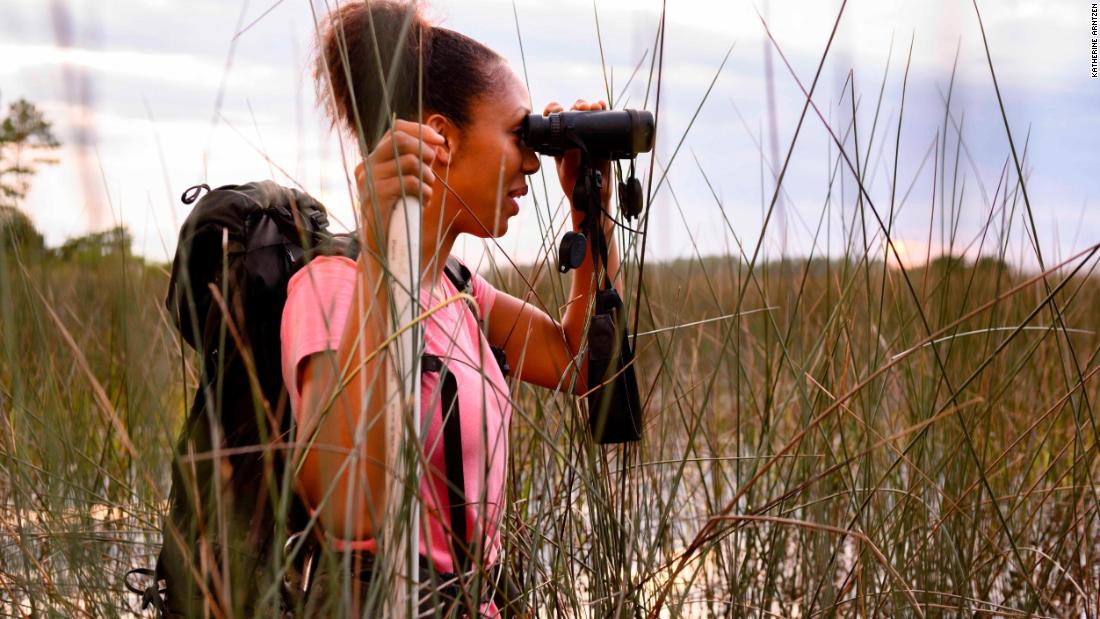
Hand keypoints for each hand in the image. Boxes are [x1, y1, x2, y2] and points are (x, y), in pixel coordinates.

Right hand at [354, 119, 448, 241]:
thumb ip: (415, 163)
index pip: (395, 130)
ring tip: (428, 191)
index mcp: (374, 160)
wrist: (381, 245)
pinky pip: (409, 182)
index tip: (439, 141)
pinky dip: (424, 192)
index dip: (419, 130)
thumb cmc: (398, 213)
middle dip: (425, 150)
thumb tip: (435, 144)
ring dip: (428, 176)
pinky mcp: (375, 195)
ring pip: (408, 161)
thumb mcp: (405, 184)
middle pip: (400, 140)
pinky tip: (424, 203)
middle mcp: (366, 165)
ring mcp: (368, 179)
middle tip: (434, 167)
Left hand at [543, 99, 613, 221]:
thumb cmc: (574, 185)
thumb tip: (574, 145)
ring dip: (590, 105)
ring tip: (593, 106)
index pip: (554, 120)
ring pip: (588, 114)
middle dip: (577, 106)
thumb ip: (568, 161)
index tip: (557, 110)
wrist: (592, 195)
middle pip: (573, 112)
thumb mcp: (567, 173)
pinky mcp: (602, 139)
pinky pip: (603, 121)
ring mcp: (588, 136)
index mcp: (559, 141)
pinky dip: (604, 111)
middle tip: (580, 108)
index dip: (554, 110)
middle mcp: (573, 136)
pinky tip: (602, 106)